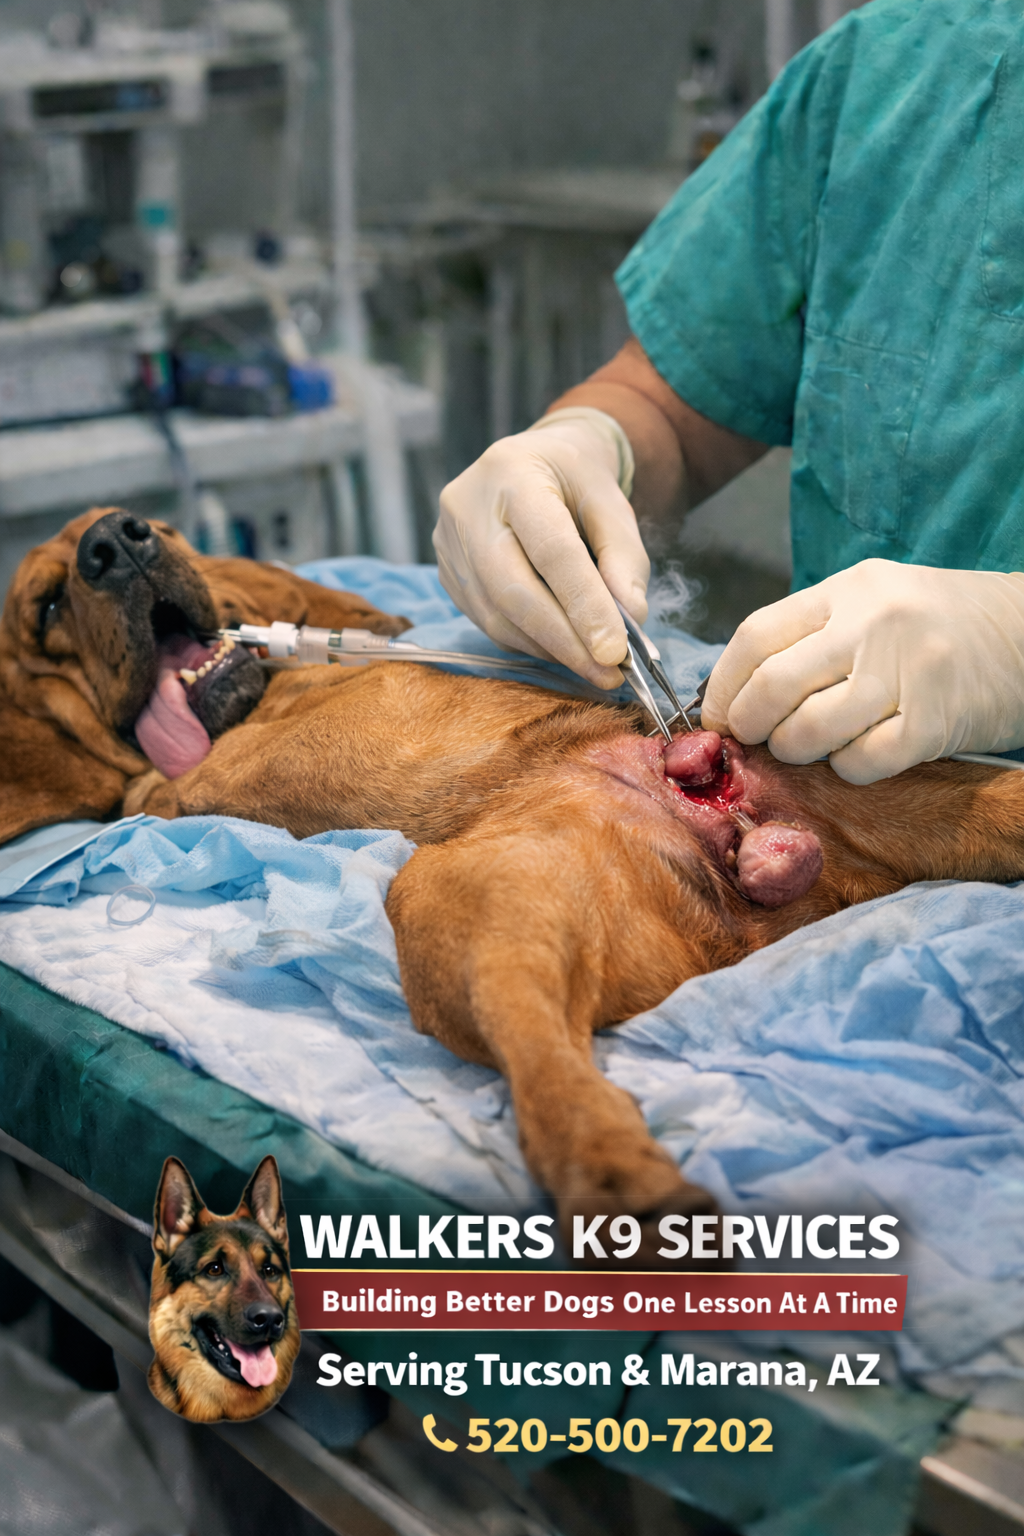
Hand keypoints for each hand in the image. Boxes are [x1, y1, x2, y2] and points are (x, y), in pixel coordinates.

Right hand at [433, 409, 649, 687]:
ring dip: (549, 649)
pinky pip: (488, 622)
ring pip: (497, 616)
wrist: (532, 460)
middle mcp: (467, 507)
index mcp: (513, 473)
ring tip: (593, 665)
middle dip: (564, 640)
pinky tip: (562, 648)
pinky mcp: (446, 573)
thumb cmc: (575, 480)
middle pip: (513, 590)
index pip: (550, 549)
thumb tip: (631, 620)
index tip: (616, 650)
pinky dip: (530, 642)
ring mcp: (449, 542)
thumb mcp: (611, 503)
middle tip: (608, 672)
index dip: (583, 604)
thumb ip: (624, 558)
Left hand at [702, 558, 1023, 782]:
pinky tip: (857, 756)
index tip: (717, 715)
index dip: (723, 684)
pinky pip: (862, 762)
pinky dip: (847, 769)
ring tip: (806, 746)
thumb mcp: (875, 603)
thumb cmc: (939, 626)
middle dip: (749, 724)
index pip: (756, 636)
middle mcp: (874, 624)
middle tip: (751, 739)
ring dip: (794, 750)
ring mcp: (908, 672)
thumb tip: (737, 690)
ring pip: (811, 730)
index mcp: (849, 590)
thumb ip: (813, 633)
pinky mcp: (936, 722)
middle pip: (773, 685)